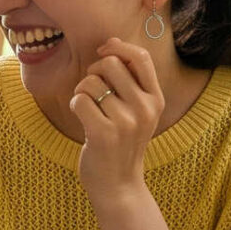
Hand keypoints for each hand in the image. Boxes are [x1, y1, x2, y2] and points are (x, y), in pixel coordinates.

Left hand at [70, 37, 163, 196]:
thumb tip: (110, 44)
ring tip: (87, 107)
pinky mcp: (104, 134)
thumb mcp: (138, 111)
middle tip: (91, 88)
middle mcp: (145, 109)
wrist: (119, 185)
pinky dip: (74, 105)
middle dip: (93, 70)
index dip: (118, 47)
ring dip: (81, 91)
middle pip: (110, 63)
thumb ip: (129, 79)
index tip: (103, 53)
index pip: (141, 57)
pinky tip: (82, 119)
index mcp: (156, 99)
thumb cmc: (122, 142)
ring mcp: (126, 122)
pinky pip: (79, 100)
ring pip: (91, 82)